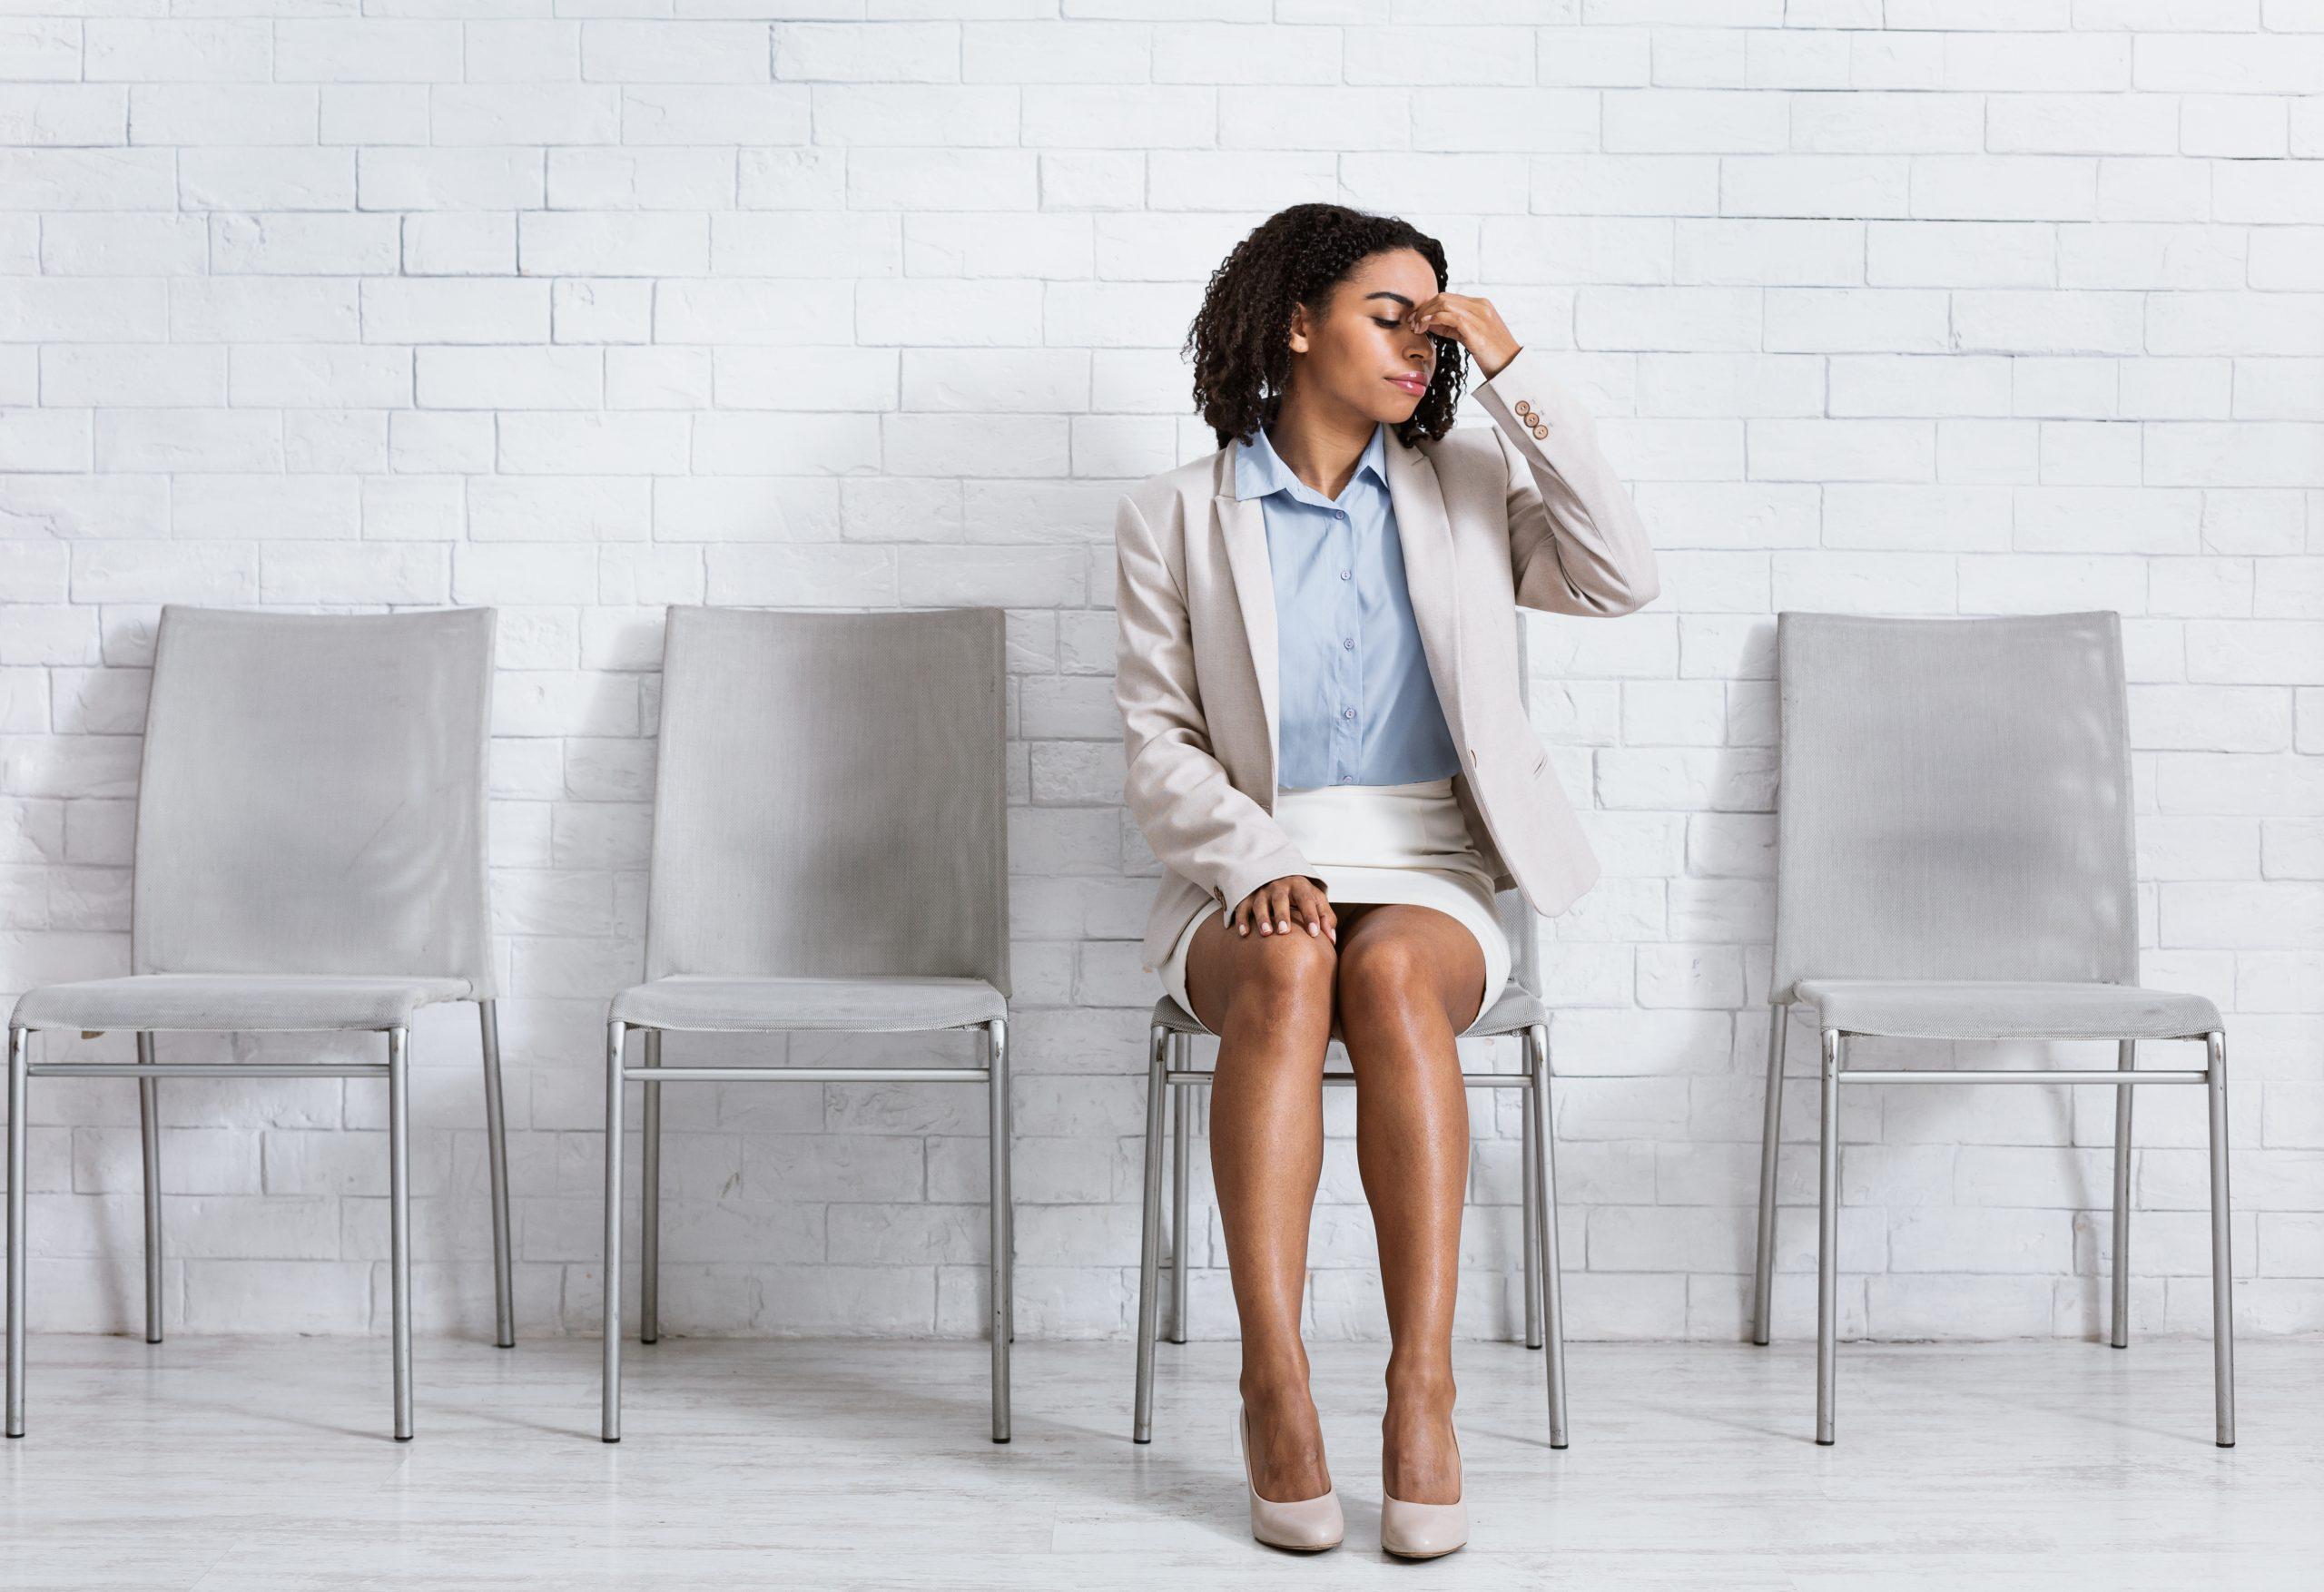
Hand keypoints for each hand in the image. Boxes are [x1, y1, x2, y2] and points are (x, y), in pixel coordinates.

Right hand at [1229, 875, 1336, 943]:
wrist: (1279, 875)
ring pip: (1260, 903)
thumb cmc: (1301, 894)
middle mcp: (1279, 886)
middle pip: (1280, 899)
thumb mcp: (1316, 899)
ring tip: (1266, 933)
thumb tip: (1332, 939)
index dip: (1311, 916)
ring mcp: (1262, 891)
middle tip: (1285, 931)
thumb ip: (1326, 917)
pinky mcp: (1248, 897)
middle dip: (1282, 915)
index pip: (1306, 899)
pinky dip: (1242, 919)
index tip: (1315, 933)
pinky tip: (1244, 933)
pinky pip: (1243, 907)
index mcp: (1299, 886)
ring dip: (1262, 917)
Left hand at [1405, 293, 1520, 381]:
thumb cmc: (1492, 355)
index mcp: (1481, 305)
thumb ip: (1453, 327)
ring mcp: (1480, 316)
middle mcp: (1480, 306)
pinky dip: (1433, 319)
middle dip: (1423, 309)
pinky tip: (1425, 326)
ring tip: (1416, 327)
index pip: (1448, 298)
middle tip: (1411, 323)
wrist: (1511, 367)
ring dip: (1425, 314)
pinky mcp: (1476, 329)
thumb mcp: (1471, 336)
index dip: (1428, 306)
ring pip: (1444, 304)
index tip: (1415, 319)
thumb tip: (1431, 323)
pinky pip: (1450, 316)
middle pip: (1443, 298)